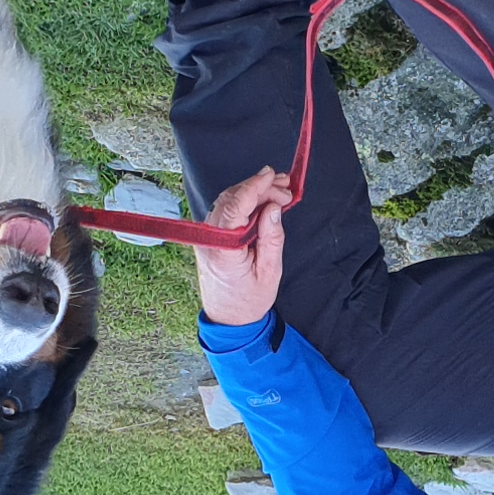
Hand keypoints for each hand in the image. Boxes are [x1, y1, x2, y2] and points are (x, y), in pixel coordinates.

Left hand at [194, 167, 293, 328]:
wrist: (229, 319)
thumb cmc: (249, 300)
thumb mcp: (269, 271)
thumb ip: (272, 237)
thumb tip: (273, 207)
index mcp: (222, 249)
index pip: (235, 207)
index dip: (254, 187)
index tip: (271, 175)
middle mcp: (210, 239)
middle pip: (232, 199)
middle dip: (259, 187)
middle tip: (286, 187)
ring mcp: (207, 237)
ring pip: (228, 201)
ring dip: (253, 192)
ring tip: (280, 191)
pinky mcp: (211, 236)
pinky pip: (227, 210)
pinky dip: (245, 201)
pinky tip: (264, 201)